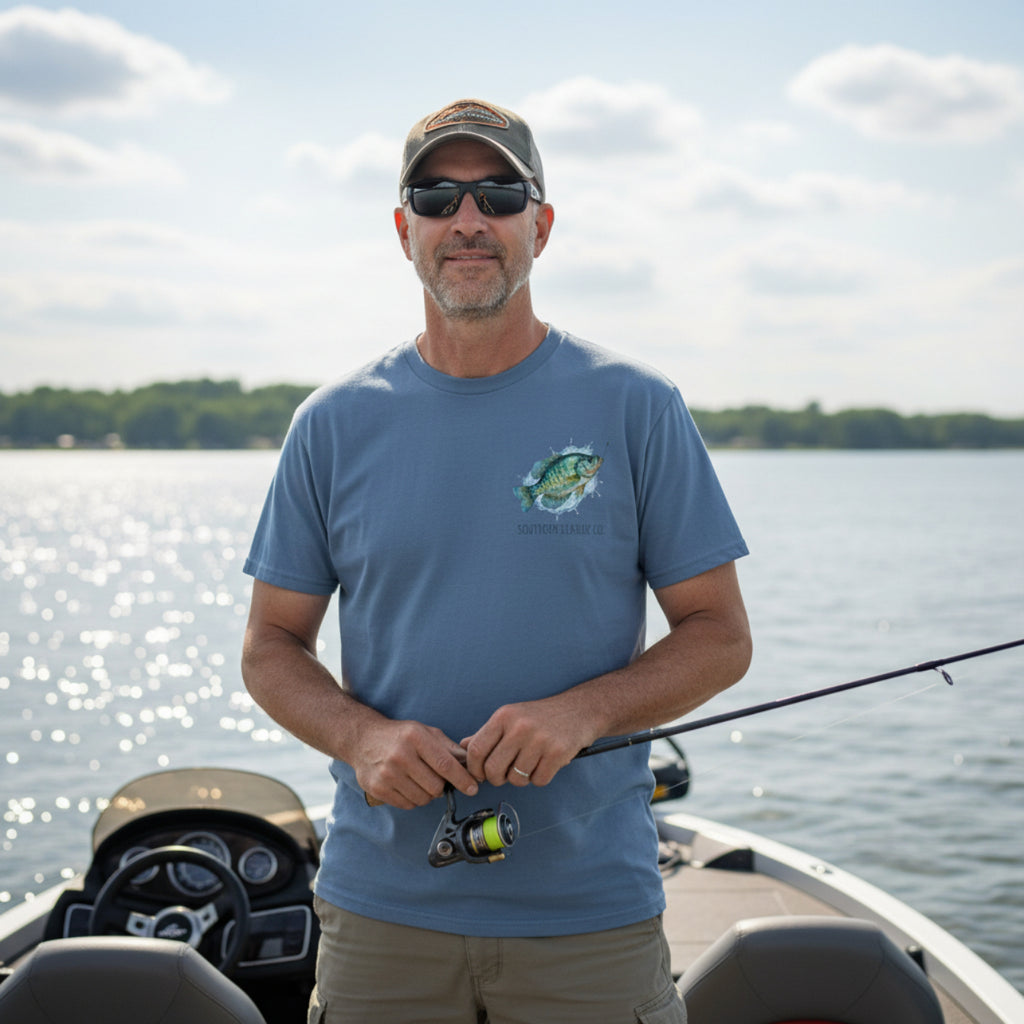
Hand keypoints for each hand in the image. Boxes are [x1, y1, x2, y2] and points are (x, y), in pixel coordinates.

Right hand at [355, 719, 479, 809]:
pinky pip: (408, 805)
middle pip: (435, 786)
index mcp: (415, 737)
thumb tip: (471, 764)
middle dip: (441, 786)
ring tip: (419, 779)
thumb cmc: (400, 735)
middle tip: (435, 777)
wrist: (363, 739)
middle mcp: (400, 755)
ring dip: (427, 793)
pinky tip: (407, 785)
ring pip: (423, 798)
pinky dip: (413, 799)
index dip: (462, 779)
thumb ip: (449, 748)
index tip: (473, 788)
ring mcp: (387, 773)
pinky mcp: (378, 788)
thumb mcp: (425, 732)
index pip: (445, 764)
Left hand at [460, 698, 598, 788]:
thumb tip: (463, 746)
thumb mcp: (511, 716)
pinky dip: (540, 778)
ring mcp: (539, 740)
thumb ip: (488, 733)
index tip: (480, 774)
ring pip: (516, 779)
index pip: (476, 750)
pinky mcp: (557, 753)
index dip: (474, 768)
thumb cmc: (541, 716)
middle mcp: (519, 727)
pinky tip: (544, 764)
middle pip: (493, 769)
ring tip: (529, 764)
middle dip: (496, 779)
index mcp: (503, 716)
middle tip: (505, 774)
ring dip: (521, 778)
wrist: (579, 710)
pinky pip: (538, 780)